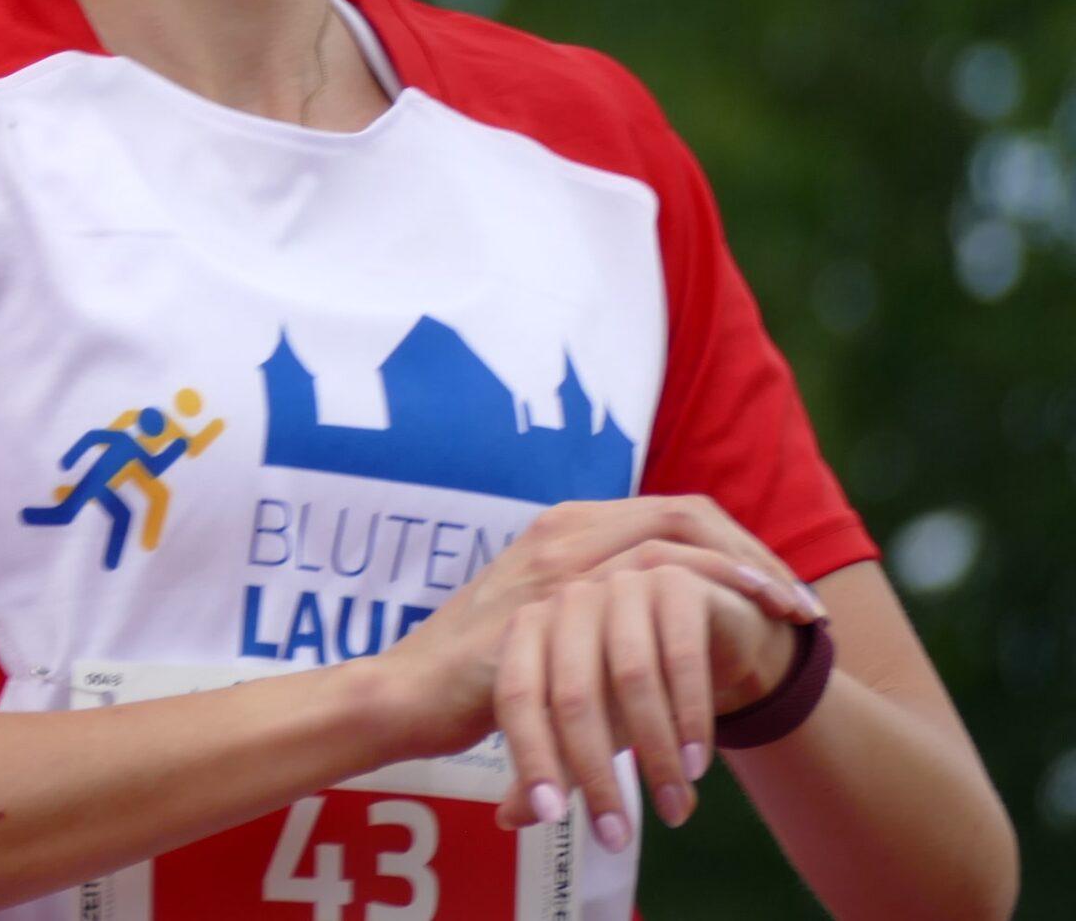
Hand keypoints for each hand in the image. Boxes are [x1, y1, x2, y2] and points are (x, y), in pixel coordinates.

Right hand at [365, 497, 819, 829]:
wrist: (404, 695)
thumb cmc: (472, 675)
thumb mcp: (541, 628)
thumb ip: (589, 614)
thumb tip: (647, 631)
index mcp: (562, 530)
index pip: (670, 510)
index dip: (734, 543)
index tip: (779, 591)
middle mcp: (563, 532)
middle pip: (686, 512)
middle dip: (756, 555)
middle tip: (803, 608)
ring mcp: (557, 563)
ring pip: (676, 543)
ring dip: (745, 579)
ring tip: (791, 623)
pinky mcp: (553, 602)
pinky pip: (650, 588)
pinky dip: (706, 608)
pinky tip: (740, 647)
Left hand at [487, 559, 800, 847]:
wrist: (709, 632)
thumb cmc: (632, 685)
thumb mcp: (591, 727)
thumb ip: (549, 763)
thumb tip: (507, 818)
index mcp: (530, 628)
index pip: (517, 696)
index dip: (531, 757)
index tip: (550, 817)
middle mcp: (569, 601)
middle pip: (572, 696)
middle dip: (595, 775)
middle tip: (616, 837)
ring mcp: (621, 584)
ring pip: (632, 680)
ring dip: (655, 756)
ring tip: (673, 811)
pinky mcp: (676, 582)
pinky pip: (681, 657)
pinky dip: (690, 717)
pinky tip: (697, 765)